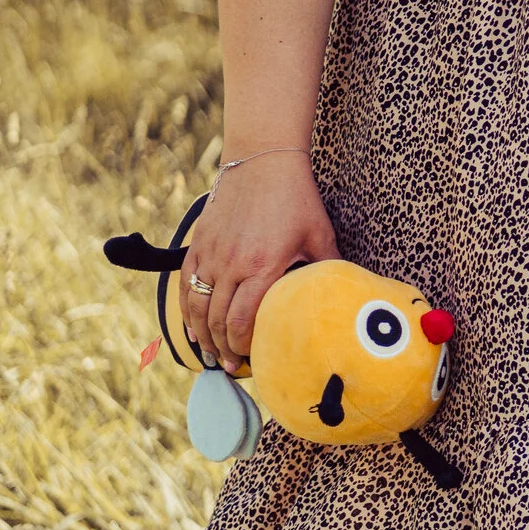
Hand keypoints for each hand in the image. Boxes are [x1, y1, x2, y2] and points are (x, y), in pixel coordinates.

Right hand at [180, 151, 336, 370]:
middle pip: (218, 320)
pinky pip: (184, 286)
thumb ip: (328, 267)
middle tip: (232, 365)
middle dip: (224, 348)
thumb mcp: (319, 234)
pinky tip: (194, 328)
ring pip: (197, 308)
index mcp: (263, 266)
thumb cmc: (297, 200)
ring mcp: (211, 255)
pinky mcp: (197, 245)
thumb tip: (344, 294)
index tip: (252, 359)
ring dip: (202, 335)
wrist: (264, 163)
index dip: (244, 346)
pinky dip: (186, 311)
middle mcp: (232, 264)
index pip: (243, 320)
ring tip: (212, 354)